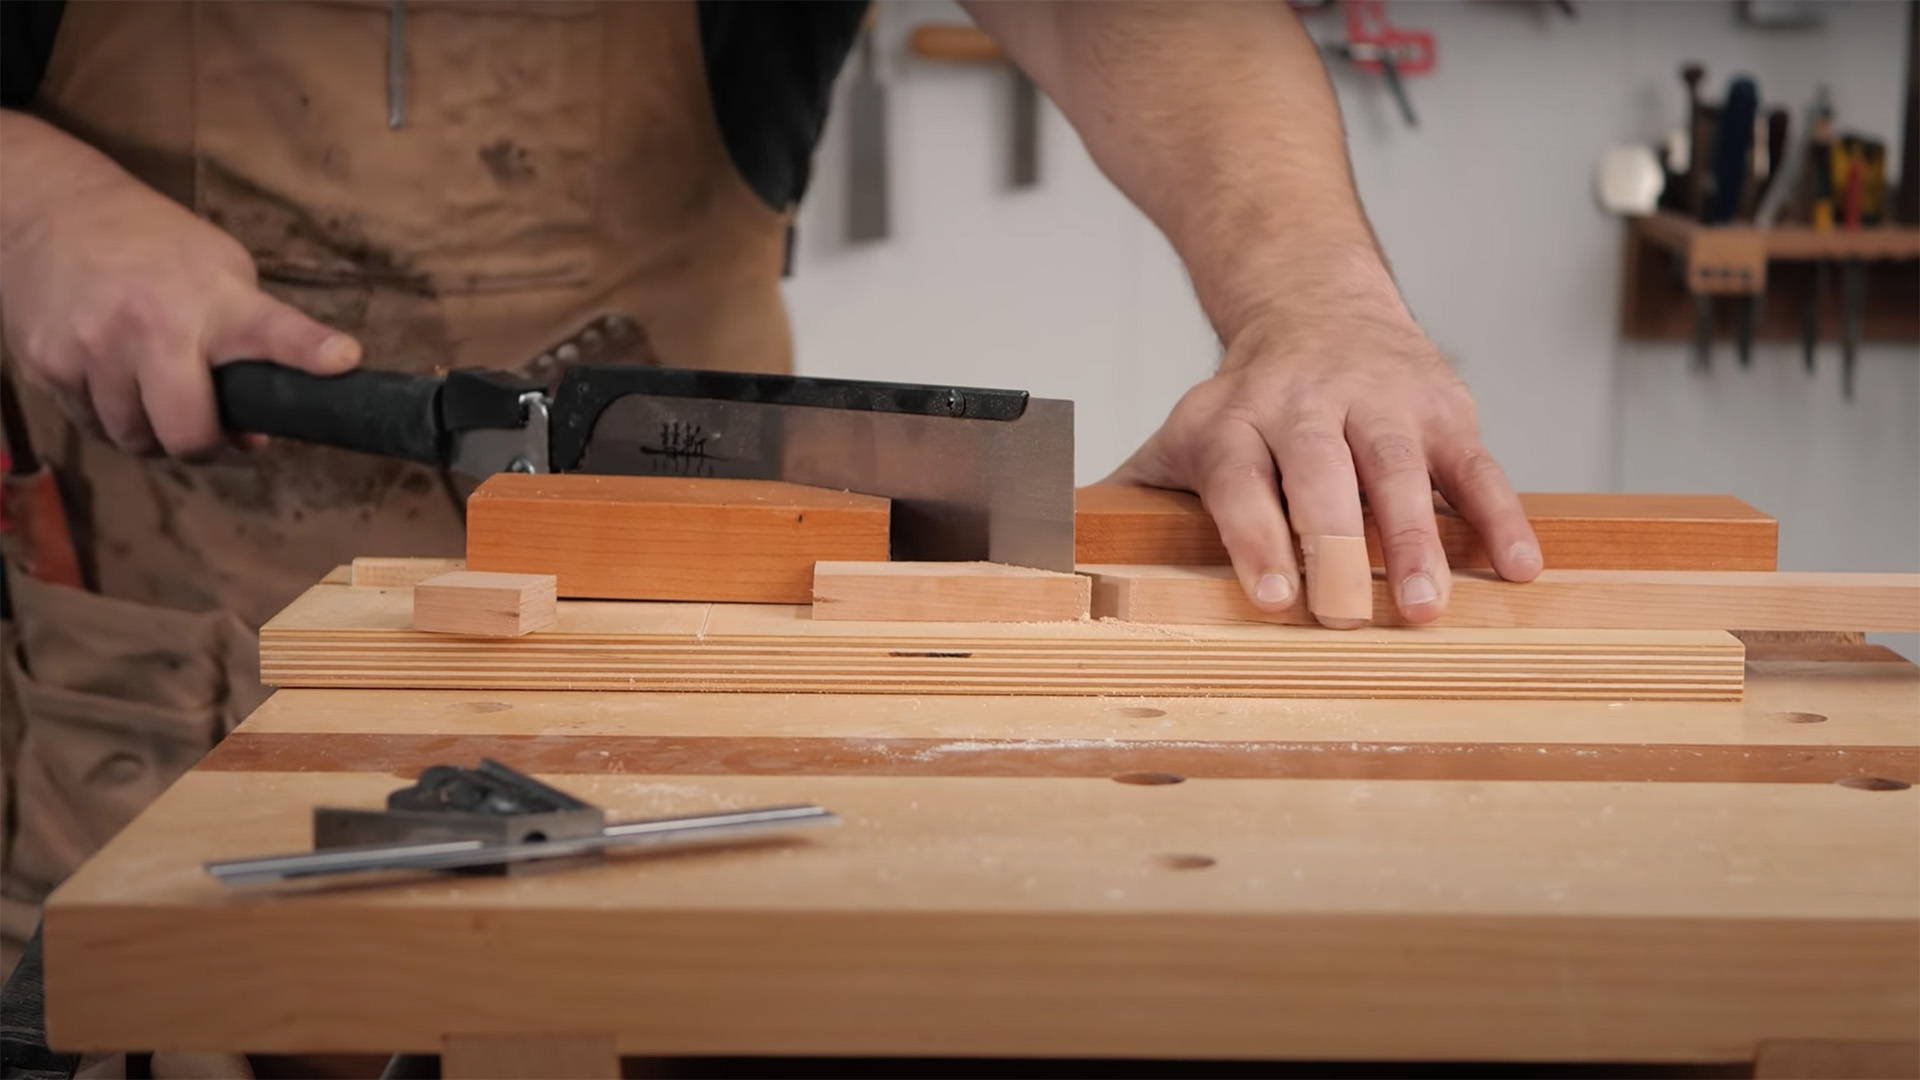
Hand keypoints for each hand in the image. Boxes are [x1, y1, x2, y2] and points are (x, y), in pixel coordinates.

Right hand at [0, 160, 359, 458]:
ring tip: (155, 392)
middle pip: (187, 433)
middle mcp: (154, 323)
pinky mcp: (48, 362)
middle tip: (209, 429)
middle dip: (203, 443)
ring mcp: (95, 346)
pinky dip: (110, 417)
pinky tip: (114, 379)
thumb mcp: (219, 272)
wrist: (54, 211)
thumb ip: (250, 347)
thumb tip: (253, 435)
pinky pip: (92, 425)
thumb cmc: (157, 250)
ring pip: (135, 438)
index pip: (273, 331)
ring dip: (152, 432)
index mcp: (214, 298)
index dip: (310, 350)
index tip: (343, 360)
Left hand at [1108, 313, 1542, 626]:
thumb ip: (1141, 488)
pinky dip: (1500, 517)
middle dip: (1335, 545)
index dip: (1256, 536)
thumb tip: (1063, 543)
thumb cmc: (1249, 400)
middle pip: (1323, 476)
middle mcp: (1308, 406)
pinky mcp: (1444, 411)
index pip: (1243, 479)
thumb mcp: (1188, 430)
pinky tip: (1517, 569)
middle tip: (1348, 615)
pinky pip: (1477, 466)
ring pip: (1400, 469)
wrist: (1317, 303)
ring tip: (1428, 607)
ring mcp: (1381, 404)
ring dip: (1417, 539)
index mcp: (1238, 420)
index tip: (1272, 595)